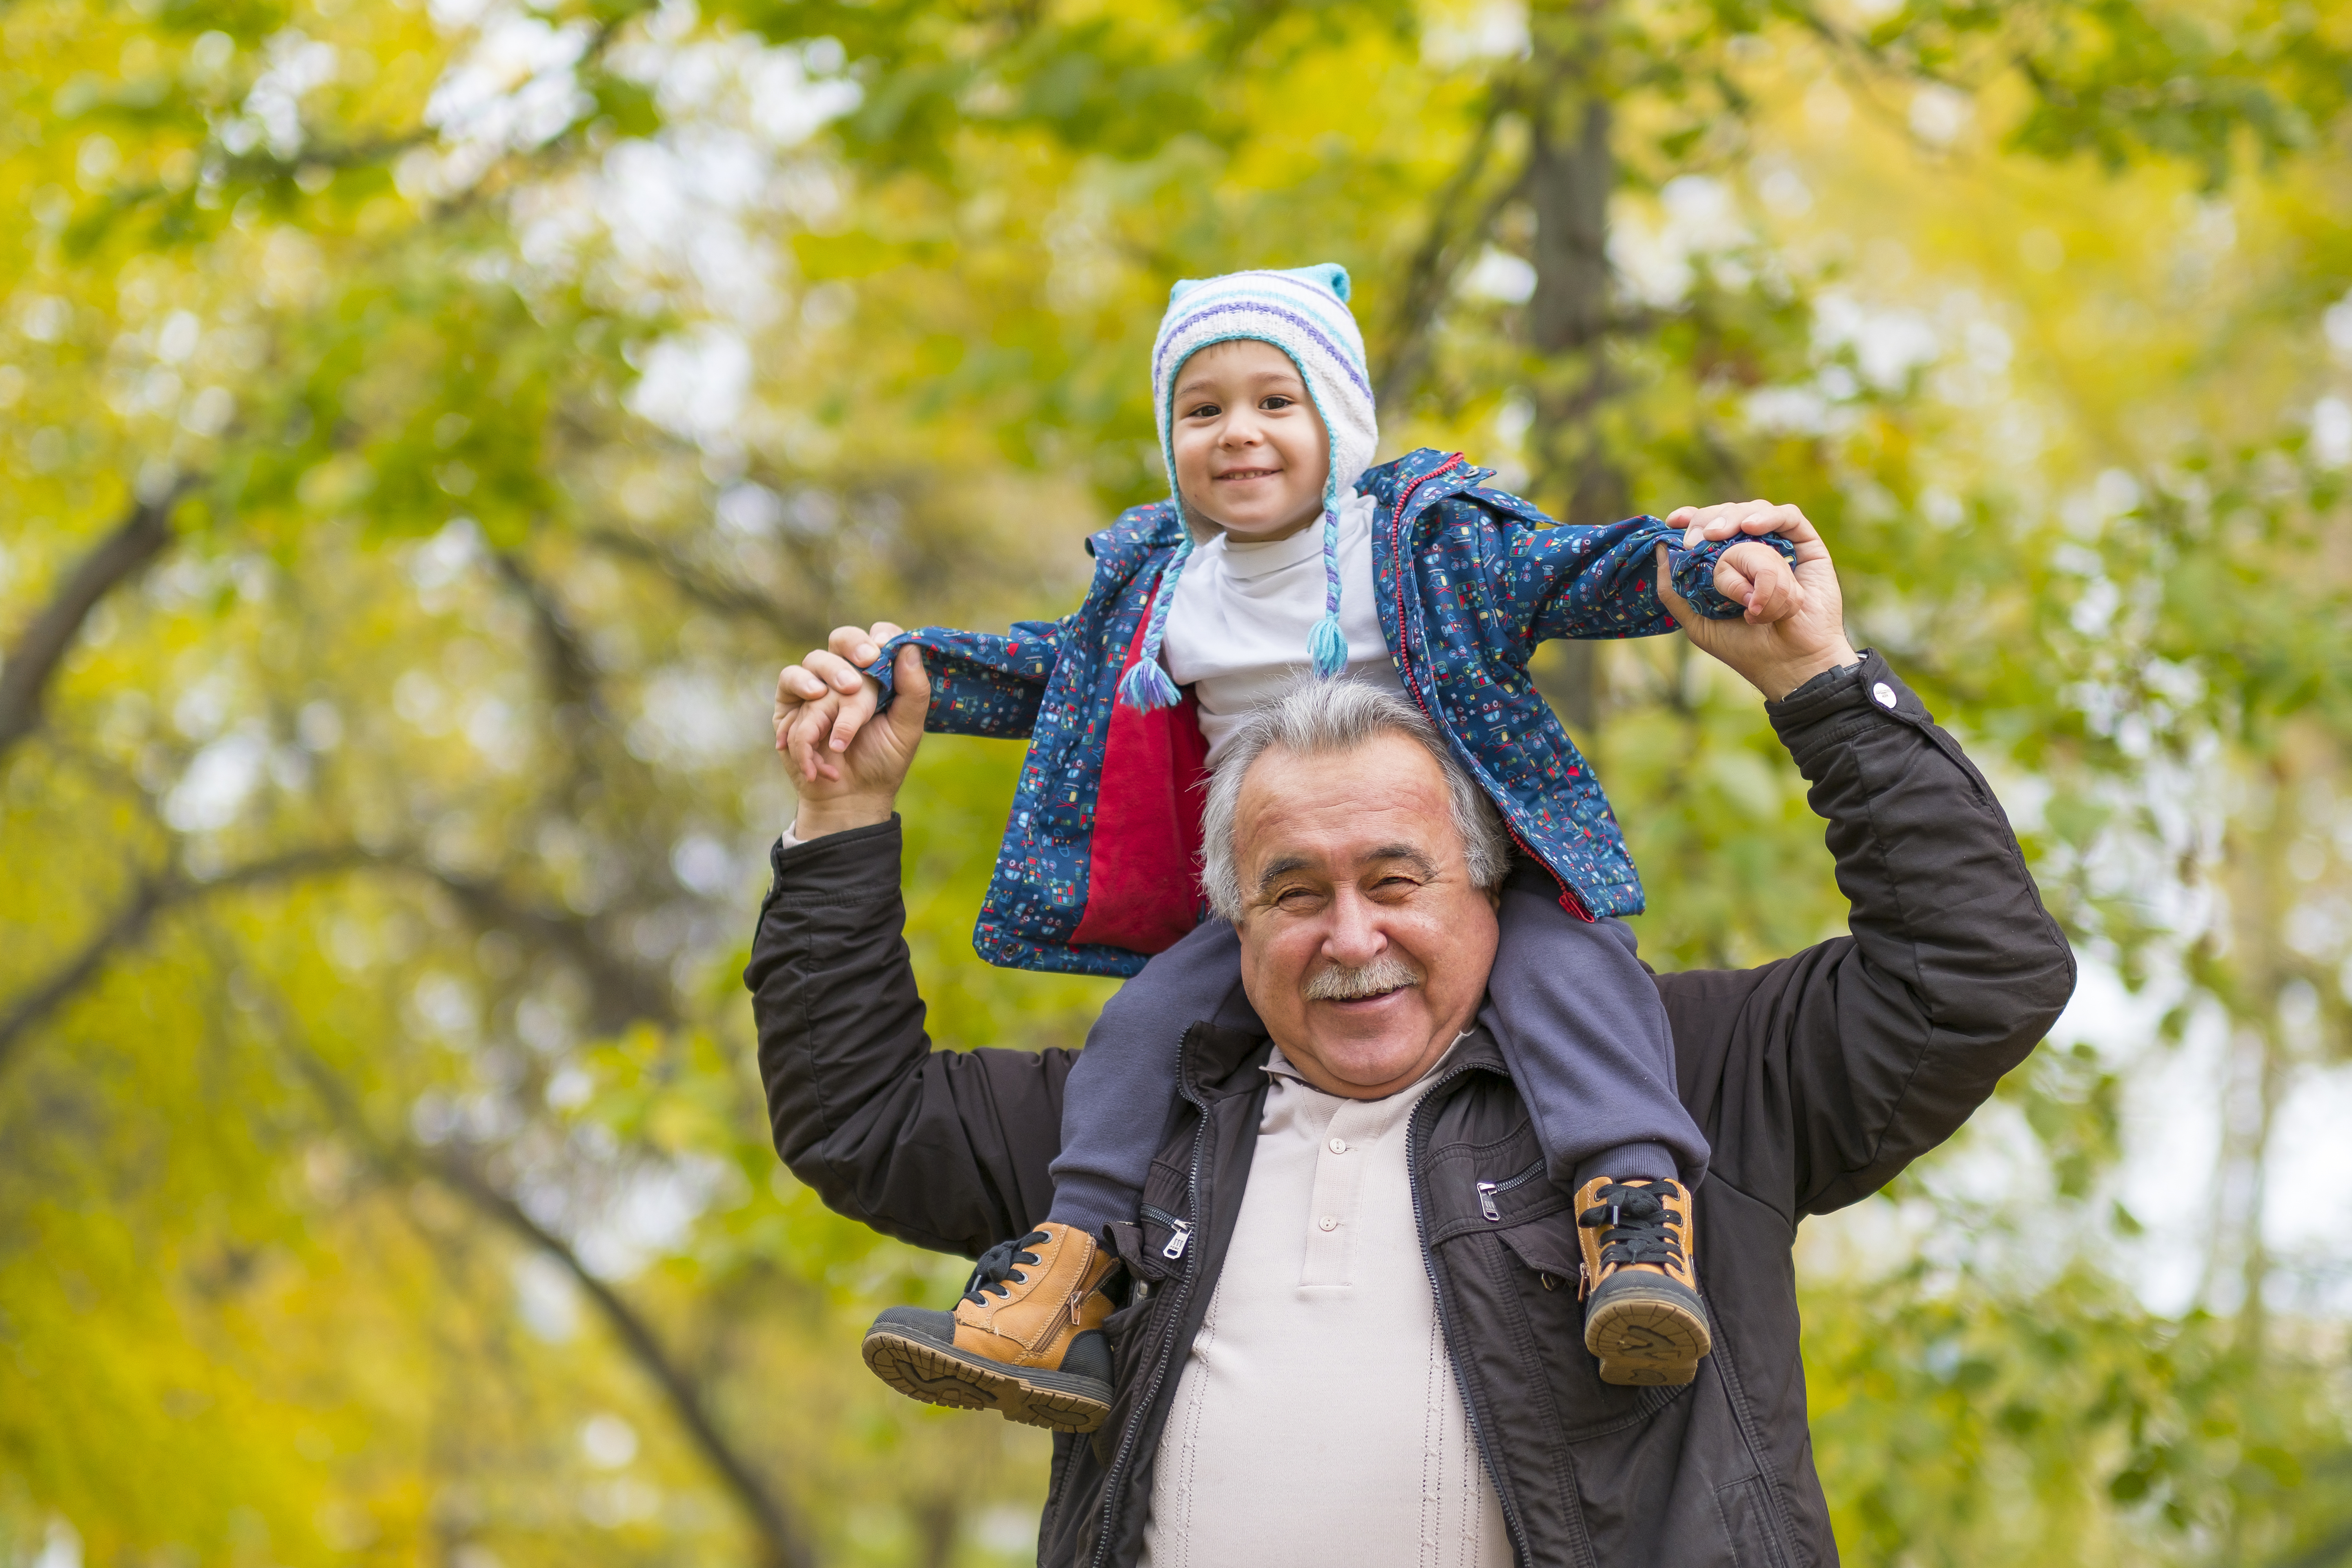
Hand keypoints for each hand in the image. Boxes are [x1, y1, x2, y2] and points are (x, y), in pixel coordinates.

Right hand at [775, 623, 899, 784]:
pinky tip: (816, 706)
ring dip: (831, 675)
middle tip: (866, 662)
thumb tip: (909, 647)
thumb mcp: (907, 729)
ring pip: (816, 660)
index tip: (885, 648)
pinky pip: (789, 681)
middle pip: (842, 639)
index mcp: (877, 676)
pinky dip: (802, 692)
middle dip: (853, 646)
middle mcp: (845, 676)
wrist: (850, 798)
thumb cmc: (882, 762)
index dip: (881, 636)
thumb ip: (914, 690)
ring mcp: (816, 688)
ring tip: (845, 694)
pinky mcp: (791, 704)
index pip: (877, 638)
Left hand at [1656, 501, 1856, 700]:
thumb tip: (1660, 549)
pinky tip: (1751, 527)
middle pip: (1728, 514)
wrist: (1788, 664)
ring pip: (1753, 514)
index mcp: (1728, 564)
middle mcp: (1754, 550)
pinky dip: (1767, 517)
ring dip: (1734, 525)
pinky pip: (1788, 517)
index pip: (1709, 527)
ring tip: (1721, 538)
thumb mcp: (1697, 622)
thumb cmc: (1746, 647)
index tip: (1674, 521)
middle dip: (1709, 520)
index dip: (1693, 518)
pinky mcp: (1808, 546)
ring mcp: (1781, 546)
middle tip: (1698, 539)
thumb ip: (1675, 590)